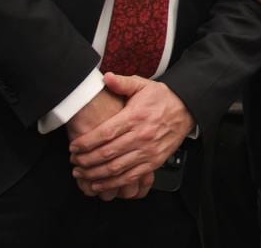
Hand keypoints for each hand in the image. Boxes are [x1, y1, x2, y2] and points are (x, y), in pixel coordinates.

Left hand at [68, 73, 194, 193]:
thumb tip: (105, 77)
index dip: (85, 142)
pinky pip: (130, 177)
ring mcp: (148, 151)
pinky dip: (112, 183)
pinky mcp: (154, 162)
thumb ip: (123, 82)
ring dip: (95, 174)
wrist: (187, 109)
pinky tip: (99, 184)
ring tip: (81, 173)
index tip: (73, 147)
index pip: (104, 133)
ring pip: (116, 168)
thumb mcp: (143, 85)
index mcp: (135, 116)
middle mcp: (141, 135)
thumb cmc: (163, 98)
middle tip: (74, 161)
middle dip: (86, 160)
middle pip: (107, 153)